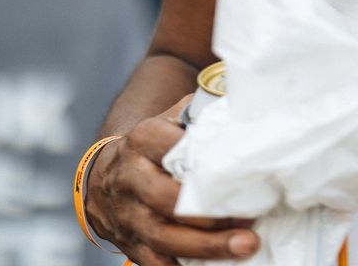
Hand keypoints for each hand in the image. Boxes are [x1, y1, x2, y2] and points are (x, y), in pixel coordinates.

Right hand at [87, 94, 259, 265]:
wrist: (108, 173)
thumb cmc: (156, 145)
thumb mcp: (172, 119)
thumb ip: (202, 114)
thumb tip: (246, 108)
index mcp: (144, 139)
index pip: (170, 146)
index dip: (203, 161)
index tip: (236, 171)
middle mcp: (131, 177)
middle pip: (168, 200)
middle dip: (209, 214)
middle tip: (250, 220)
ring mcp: (128, 213)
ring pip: (163, 236)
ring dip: (206, 246)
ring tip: (243, 246)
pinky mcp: (129, 242)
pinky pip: (153, 262)